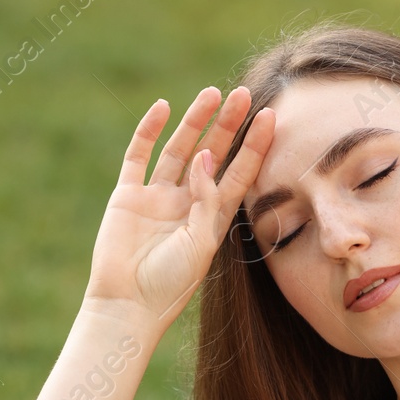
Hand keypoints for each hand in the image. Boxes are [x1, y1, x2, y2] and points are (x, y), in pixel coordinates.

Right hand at [82, 86, 275, 332]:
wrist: (127, 305)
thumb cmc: (170, 284)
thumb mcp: (201, 243)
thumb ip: (207, 200)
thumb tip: (207, 157)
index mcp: (213, 218)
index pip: (240, 174)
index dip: (256, 146)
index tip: (272, 117)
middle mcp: (188, 203)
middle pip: (214, 155)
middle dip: (229, 126)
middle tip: (245, 95)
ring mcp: (158, 197)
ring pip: (180, 150)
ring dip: (195, 122)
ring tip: (212, 94)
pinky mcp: (128, 196)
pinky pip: (139, 156)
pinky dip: (149, 131)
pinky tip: (163, 108)